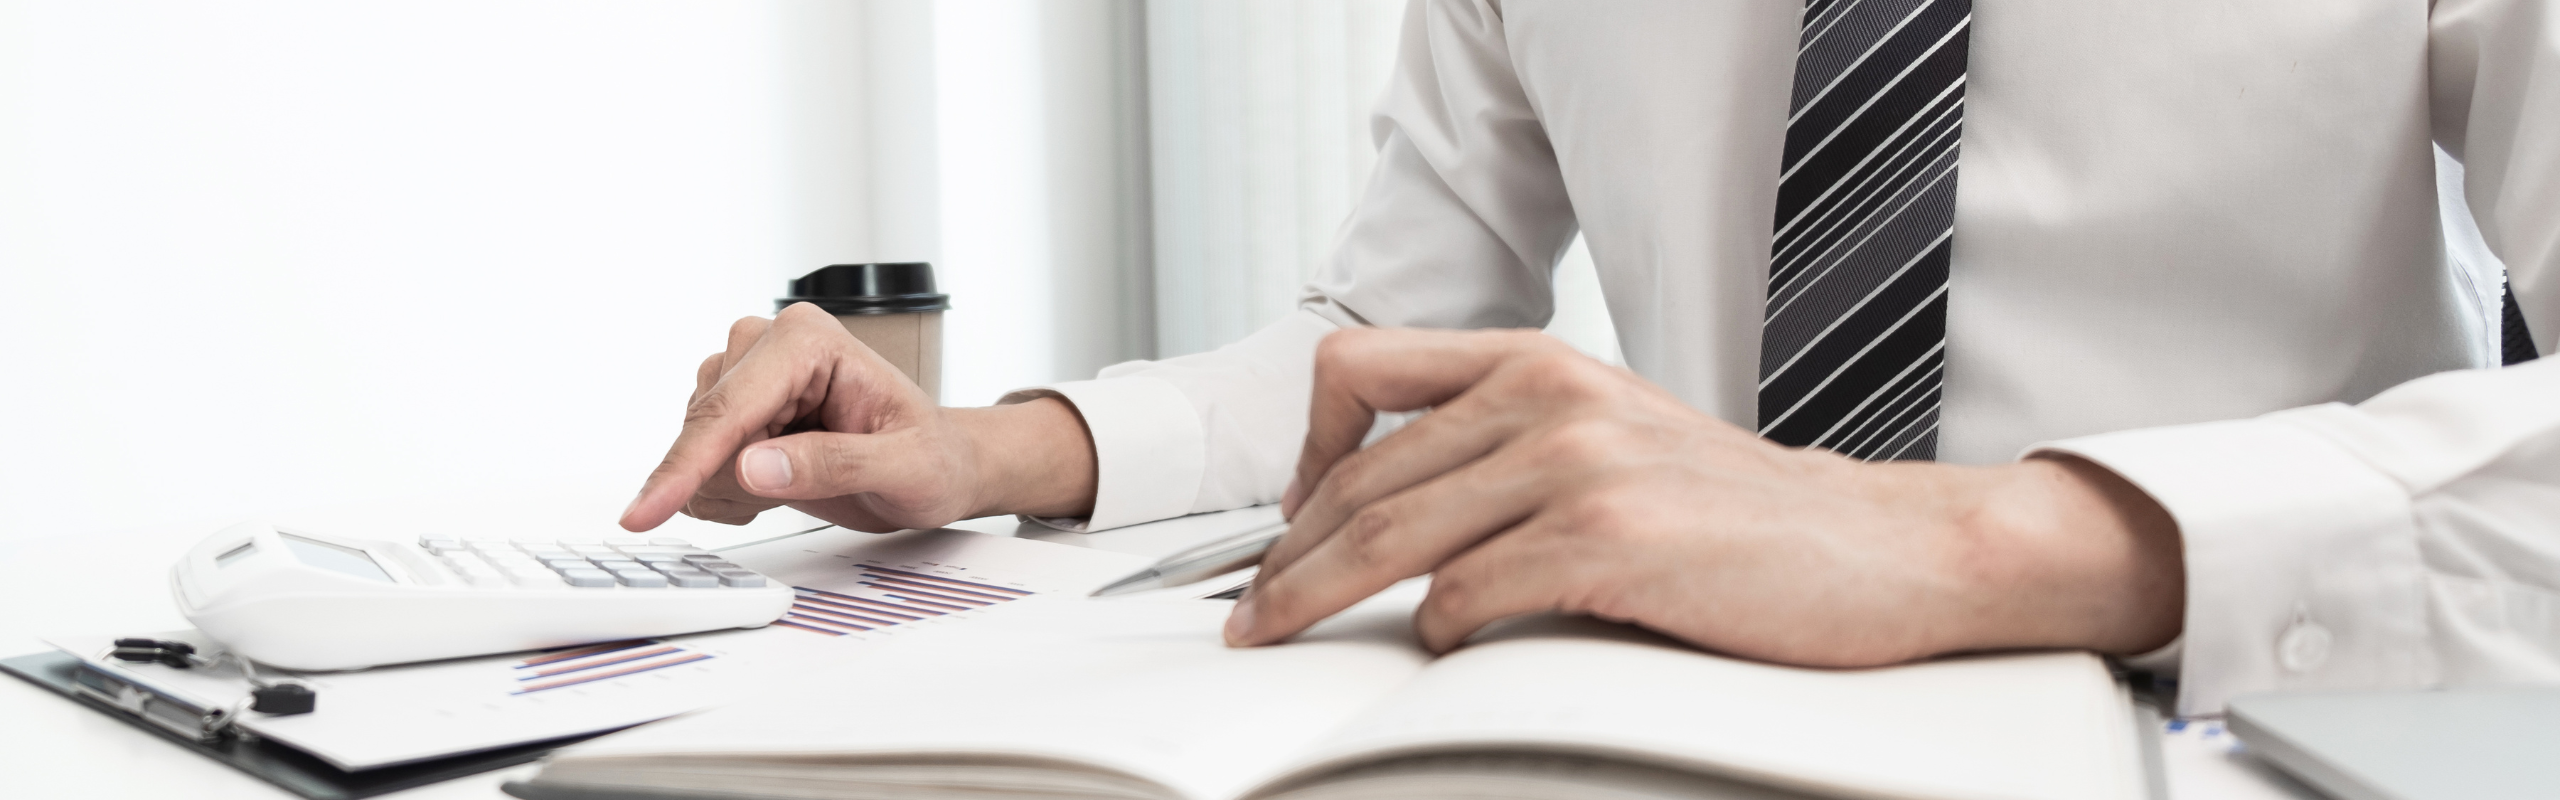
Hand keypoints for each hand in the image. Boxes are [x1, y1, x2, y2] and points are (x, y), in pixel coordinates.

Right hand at [619, 303, 1096, 532]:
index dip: (686, 465)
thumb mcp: (906, 470)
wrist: (940, 465)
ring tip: (807, 483)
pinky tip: (782, 483)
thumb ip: (833, 464)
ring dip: (737, 487)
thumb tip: (755, 465)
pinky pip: (698, 461)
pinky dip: (731, 491)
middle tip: (810, 489)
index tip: (647, 511)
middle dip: (737, 480)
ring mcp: (745, 374)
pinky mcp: (734, 405)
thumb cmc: (934, 458)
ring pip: (695, 448)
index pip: (729, 409)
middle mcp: (766, 344)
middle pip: (704, 429)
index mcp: (807, 341)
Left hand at [1226, 328, 2182, 665]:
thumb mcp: (1609, 434)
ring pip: (1386, 536)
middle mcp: (1548, 394)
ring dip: (1315, 597)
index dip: (1299, 451)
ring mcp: (1574, 464)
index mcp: (1539, 360)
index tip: (1283, 520)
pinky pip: (1463, 596)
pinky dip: (1435, 631)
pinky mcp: (1606, 540)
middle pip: (1357, 476)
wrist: (1876, 549)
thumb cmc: (1736, 511)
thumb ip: (1506, 441)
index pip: (1357, 372)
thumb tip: (1387, 505)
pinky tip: (1442, 645)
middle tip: (1248, 612)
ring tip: (1279, 635)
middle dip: (1283, 554)